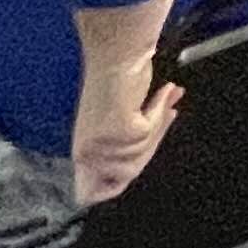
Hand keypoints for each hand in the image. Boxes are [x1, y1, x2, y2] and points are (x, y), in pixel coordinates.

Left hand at [71, 56, 182, 205]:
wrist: (117, 53)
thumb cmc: (116, 79)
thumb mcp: (114, 124)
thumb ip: (122, 148)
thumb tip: (129, 174)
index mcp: (81, 151)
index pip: (89, 194)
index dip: (112, 189)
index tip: (131, 171)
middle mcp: (87, 152)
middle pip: (127, 175)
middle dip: (151, 147)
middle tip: (166, 118)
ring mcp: (103, 144)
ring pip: (142, 154)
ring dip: (158, 124)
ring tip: (165, 96)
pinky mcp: (122, 131)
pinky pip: (150, 132)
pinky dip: (160, 110)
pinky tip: (164, 91)